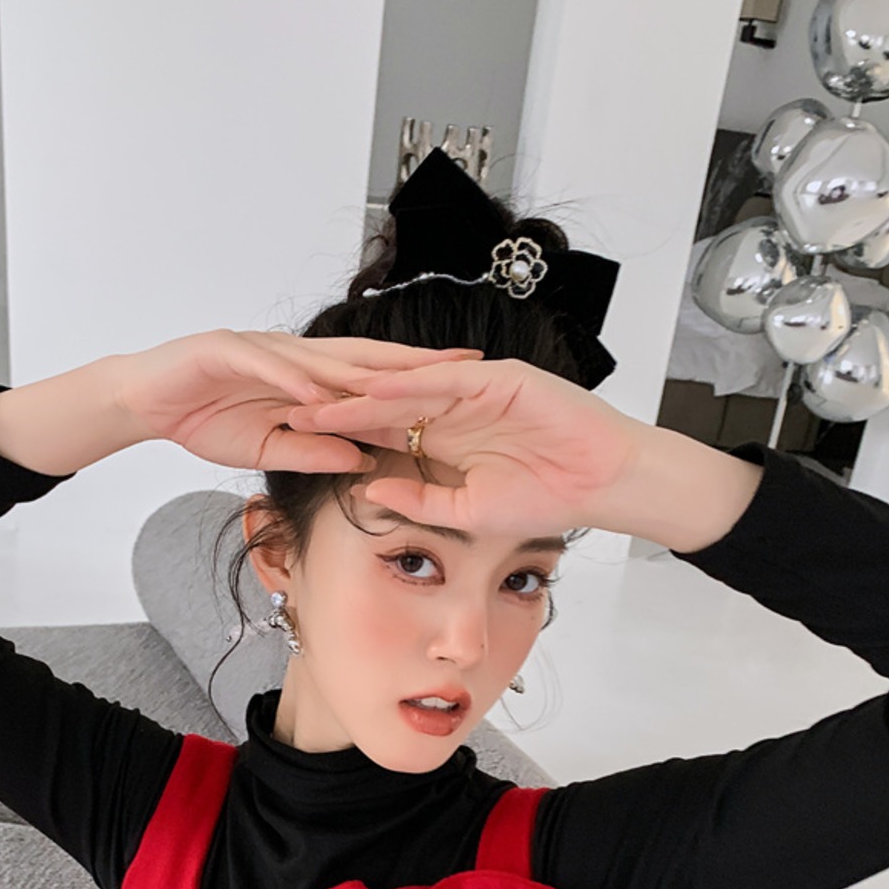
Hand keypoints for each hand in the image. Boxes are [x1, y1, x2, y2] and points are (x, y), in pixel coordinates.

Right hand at [113, 329, 485, 475]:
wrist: (145, 400)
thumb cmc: (204, 418)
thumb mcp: (269, 446)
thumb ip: (315, 449)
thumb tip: (364, 458)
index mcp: (305, 375)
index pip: (371, 376)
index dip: (417, 380)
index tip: (465, 387)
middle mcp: (292, 355)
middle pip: (362, 357)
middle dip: (413, 362)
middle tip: (463, 365)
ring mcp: (260, 348)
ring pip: (321, 355)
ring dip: (365, 366)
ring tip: (407, 375)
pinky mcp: (225, 349)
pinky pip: (265, 363)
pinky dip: (292, 376)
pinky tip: (320, 388)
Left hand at [284, 356, 647, 538]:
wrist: (602, 482)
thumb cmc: (547, 499)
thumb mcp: (467, 511)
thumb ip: (419, 501)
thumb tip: (369, 494)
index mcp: (444, 439)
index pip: (380, 431)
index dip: (339, 434)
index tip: (295, 441)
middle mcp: (452, 409)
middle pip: (382, 402)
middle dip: (337, 406)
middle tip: (286, 409)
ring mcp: (474, 389)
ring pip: (406, 387)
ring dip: (362, 392)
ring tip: (318, 399)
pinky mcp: (498, 378)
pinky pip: (445, 379)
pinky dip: (409, 385)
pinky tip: (372, 391)